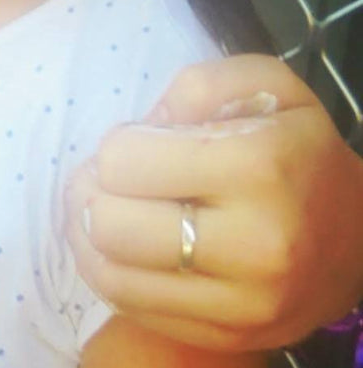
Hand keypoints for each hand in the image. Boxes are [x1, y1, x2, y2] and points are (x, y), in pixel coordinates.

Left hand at [65, 55, 362, 350]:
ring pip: (111, 274)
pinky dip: (109, 271)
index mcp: (258, 168)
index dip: (118, 145)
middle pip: (109, 225)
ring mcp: (242, 304)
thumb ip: (197, 85)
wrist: (357, 235)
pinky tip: (121, 245)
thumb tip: (142, 126)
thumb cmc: (296, 147)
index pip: (123, 162)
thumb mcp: (264, 85)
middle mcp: (254, 245)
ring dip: (88, 235)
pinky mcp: (228, 337)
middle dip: (93, 191)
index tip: (138, 143)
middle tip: (108, 178)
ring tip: (105, 208)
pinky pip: (131, 309)